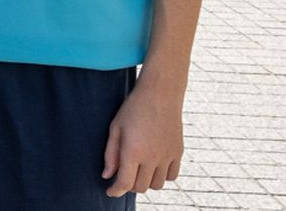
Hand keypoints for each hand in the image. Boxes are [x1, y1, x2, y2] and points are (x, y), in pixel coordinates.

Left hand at [102, 79, 184, 195]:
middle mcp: (152, 158)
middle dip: (129, 185)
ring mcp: (167, 156)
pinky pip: (172, 177)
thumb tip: (107, 176)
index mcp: (133, 151)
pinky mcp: (178, 153)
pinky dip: (162, 176)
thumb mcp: (115, 128)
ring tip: (139, 168)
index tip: (110, 192)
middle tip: (123, 174)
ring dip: (146, 182)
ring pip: (157, 186)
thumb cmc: (133, 108)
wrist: (160, 93)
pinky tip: (154, 165)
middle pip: (140, 187)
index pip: (124, 183)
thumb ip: (110, 154)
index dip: (115, 191)